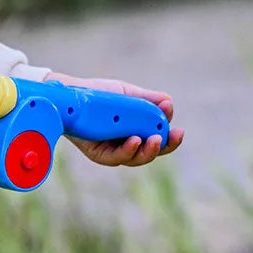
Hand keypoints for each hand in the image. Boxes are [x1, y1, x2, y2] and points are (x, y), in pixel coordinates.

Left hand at [47, 71, 184, 166]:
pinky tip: (134, 141)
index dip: (171, 138)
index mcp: (141, 129)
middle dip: (164, 147)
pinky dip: (127, 151)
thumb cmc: (102, 95)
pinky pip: (115, 157)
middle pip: (151, 152)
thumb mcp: (128, 94)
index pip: (161, 139)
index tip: (179, 131)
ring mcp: (114, 150)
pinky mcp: (99, 154)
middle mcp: (129, 143)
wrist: (72, 95)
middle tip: (169, 137)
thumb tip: (168, 103)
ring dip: (147, 151)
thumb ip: (148, 100)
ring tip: (153, 140)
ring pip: (135, 158)